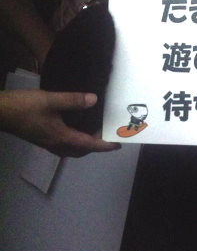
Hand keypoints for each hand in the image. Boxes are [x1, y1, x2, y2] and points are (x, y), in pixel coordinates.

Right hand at [0, 89, 120, 157]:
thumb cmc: (24, 107)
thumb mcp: (50, 99)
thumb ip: (73, 100)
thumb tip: (94, 100)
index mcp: (61, 137)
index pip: (89, 144)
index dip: (105, 145)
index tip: (118, 144)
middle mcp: (55, 144)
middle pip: (81, 151)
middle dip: (95, 146)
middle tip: (107, 136)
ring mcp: (46, 142)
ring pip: (71, 149)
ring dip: (84, 144)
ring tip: (94, 132)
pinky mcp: (40, 137)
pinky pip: (63, 143)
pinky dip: (73, 139)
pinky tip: (74, 127)